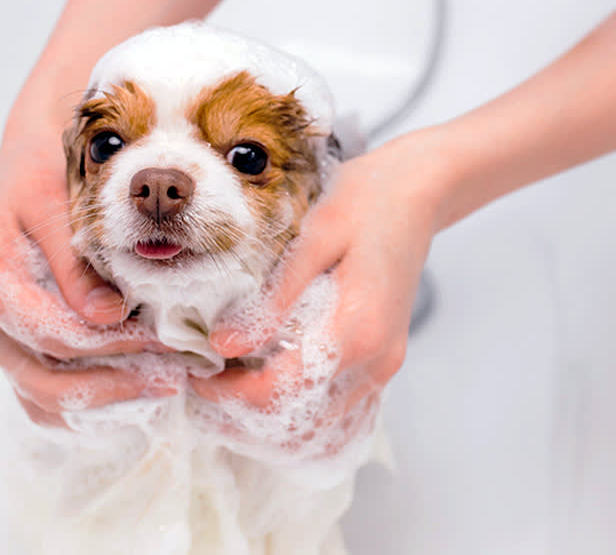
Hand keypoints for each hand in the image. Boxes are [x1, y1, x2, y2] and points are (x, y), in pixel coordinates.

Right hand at [0, 116, 173, 428]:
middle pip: (46, 378)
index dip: (113, 344)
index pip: (54, 335)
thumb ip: (75, 264)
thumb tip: (106, 317)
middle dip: (114, 384)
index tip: (163, 342)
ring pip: (43, 396)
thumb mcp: (57, 203)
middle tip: (172, 380)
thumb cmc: (44, 173)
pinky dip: (84, 405)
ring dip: (103, 402)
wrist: (29, 163)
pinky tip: (132, 395)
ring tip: (160, 388)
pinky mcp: (10, 344)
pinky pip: (40, 394)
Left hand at [191, 130, 446, 452]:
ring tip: (229, 390)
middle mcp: (375, 361)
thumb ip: (274, 298)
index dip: (230, 393)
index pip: (281, 391)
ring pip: (321, 423)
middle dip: (245, 413)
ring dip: (272, 418)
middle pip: (299, 420)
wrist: (418, 191)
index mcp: (357, 331)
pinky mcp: (384, 360)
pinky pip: (339, 407)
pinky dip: (301, 408)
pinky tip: (269, 388)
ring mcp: (384, 366)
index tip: (197, 377)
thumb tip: (225, 344)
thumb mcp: (313, 238)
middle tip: (204, 387)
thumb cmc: (367, 202)